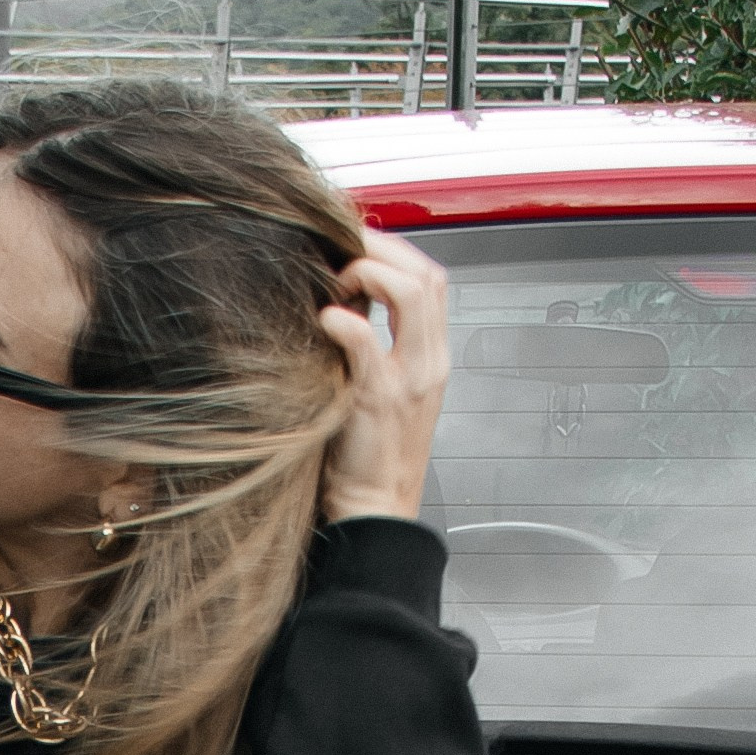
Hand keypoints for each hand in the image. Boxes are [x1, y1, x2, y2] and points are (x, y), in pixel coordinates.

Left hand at [317, 236, 449, 525]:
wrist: (373, 510)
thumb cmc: (367, 454)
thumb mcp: (380, 386)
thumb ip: (372, 342)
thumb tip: (345, 297)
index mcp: (432, 357)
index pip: (432, 278)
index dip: (396, 250)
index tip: (358, 244)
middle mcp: (429, 362)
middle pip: (428, 274)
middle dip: (384, 248)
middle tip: (343, 249)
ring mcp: (409, 379)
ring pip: (412, 292)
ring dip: (370, 272)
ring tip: (336, 284)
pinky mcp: (378, 399)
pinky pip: (366, 340)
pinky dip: (343, 320)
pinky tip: (323, 321)